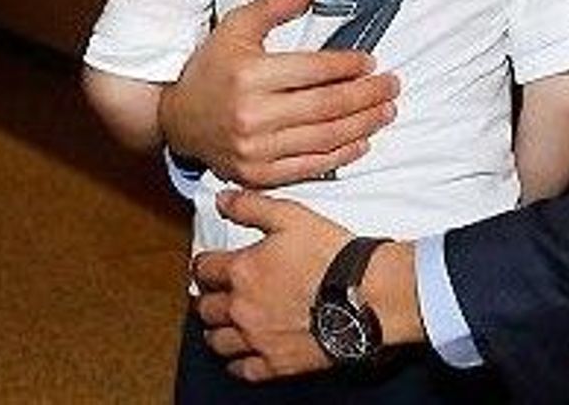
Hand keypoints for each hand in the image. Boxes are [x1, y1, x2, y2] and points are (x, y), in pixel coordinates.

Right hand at [159, 0, 398, 187]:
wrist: (178, 119)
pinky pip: (308, 167)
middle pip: (326, 106)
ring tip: (385, 111)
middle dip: (366, 96)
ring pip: (323, 138)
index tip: (370, 62)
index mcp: (249, 75)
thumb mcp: (235, 28)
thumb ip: (273, 6)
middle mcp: (252, 115)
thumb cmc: (211, 69)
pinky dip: (340, 156)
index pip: (313, 71)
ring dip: (362, 125)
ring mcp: (254, 149)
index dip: (348, 66)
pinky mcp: (257, 174)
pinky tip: (361, 142)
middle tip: (391, 86)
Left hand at [193, 192, 351, 380]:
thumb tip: (223, 199)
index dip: (203, 264)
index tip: (207, 265)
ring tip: (222, 324)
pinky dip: (236, 362)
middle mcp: (242, 308)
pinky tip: (240, 355)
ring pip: (218, 340)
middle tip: (212, 294)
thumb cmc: (332, 257)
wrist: (365, 296)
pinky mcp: (276, 362)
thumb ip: (251, 206)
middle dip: (207, 298)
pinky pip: (242, 369)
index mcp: (242, 271)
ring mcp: (257, 338)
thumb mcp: (290, 216)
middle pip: (205, 307)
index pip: (204, 268)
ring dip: (216, 330)